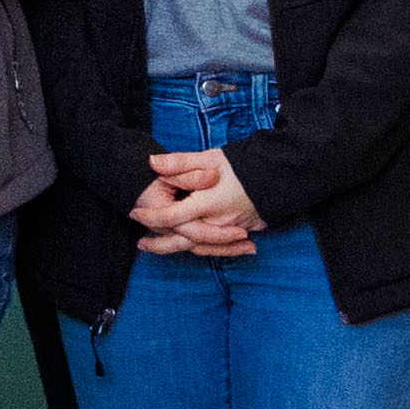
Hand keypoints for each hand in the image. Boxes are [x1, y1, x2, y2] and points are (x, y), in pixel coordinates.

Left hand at [131, 147, 258, 256]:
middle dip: (160, 244)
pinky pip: (213, 248)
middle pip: (183, 241)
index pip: (174, 216)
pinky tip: (184, 247)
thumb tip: (152, 162)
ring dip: (175, 250)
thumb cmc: (239, 166)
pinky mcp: (237, 234)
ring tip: (155, 248)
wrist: (273, 176)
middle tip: (140, 243)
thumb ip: (180, 162)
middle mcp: (218, 222)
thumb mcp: (209, 158)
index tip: (136, 213)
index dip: (152, 216)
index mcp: (208, 203)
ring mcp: (229, 231)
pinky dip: (196, 250)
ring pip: (198, 248)